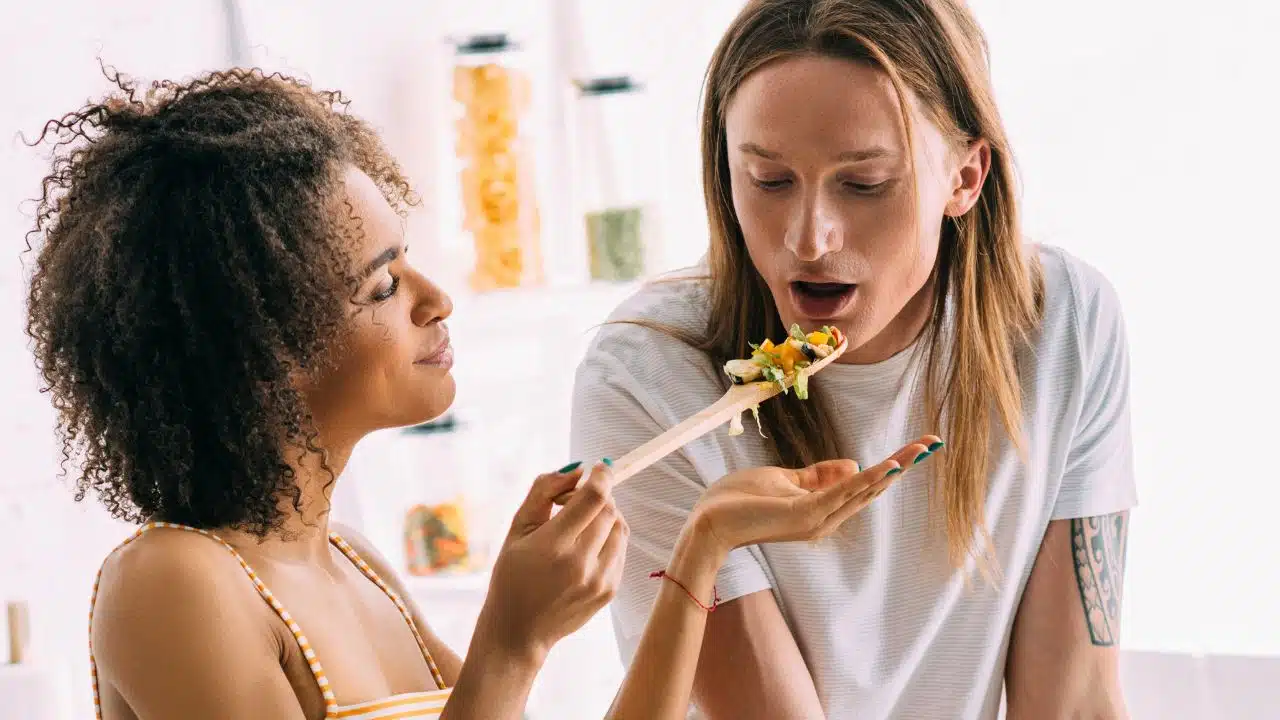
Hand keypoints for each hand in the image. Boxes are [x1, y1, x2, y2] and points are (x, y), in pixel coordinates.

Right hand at [473, 461, 628, 664]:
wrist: (519, 632)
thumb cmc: (511, 576)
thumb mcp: (516, 530)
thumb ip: (543, 492)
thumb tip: (575, 470)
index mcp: (553, 546)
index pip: (594, 498)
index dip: (602, 475)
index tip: (599, 466)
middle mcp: (581, 564)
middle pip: (609, 509)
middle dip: (596, 496)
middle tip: (573, 501)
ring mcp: (600, 580)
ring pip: (620, 527)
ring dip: (605, 516)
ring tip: (580, 524)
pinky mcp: (610, 591)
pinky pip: (621, 549)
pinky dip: (608, 538)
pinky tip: (585, 546)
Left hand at [689, 435, 942, 554]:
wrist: (709, 521)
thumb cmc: (739, 500)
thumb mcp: (784, 480)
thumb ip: (817, 475)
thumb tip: (854, 463)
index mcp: (821, 510)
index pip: (862, 486)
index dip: (891, 467)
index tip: (917, 447)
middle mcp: (826, 520)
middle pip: (872, 489)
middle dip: (903, 464)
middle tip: (933, 443)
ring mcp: (817, 520)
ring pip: (863, 491)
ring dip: (893, 469)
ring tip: (919, 450)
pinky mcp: (805, 516)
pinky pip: (842, 493)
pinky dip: (867, 479)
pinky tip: (888, 467)